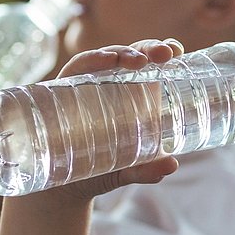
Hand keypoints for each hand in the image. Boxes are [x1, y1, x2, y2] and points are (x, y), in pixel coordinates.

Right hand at [29, 38, 183, 201]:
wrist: (59, 186)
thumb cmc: (99, 169)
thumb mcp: (126, 171)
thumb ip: (146, 170)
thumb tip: (171, 164)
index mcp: (133, 95)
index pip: (150, 64)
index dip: (163, 50)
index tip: (175, 51)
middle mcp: (111, 84)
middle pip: (131, 56)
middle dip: (148, 48)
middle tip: (164, 54)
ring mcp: (87, 83)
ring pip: (106, 57)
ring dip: (123, 52)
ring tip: (138, 60)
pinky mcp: (64, 89)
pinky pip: (78, 67)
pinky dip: (91, 60)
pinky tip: (106, 60)